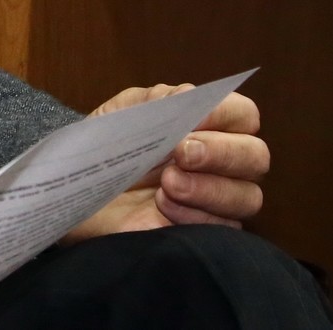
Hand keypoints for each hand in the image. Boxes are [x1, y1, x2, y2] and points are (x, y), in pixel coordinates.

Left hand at [62, 84, 268, 243]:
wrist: (76, 192)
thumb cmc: (106, 148)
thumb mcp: (124, 113)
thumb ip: (159, 101)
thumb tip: (191, 99)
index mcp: (206, 125)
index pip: (244, 114)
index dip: (226, 113)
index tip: (192, 118)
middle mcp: (221, 163)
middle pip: (256, 157)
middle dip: (221, 153)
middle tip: (180, 153)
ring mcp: (215, 200)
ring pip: (247, 196)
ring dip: (208, 188)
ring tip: (166, 184)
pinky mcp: (202, 233)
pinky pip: (223, 230)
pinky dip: (194, 217)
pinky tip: (162, 207)